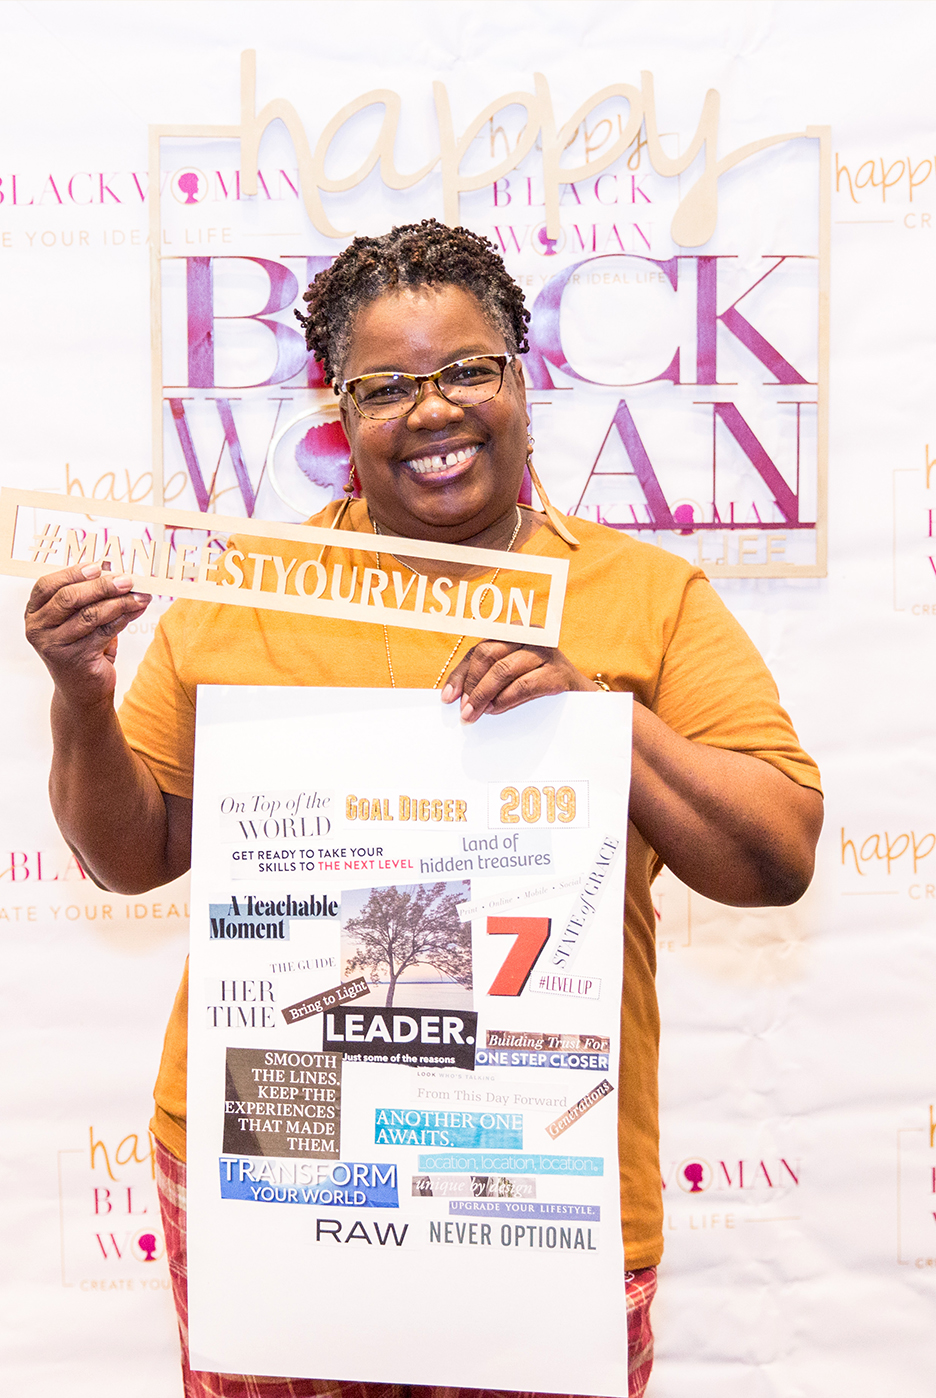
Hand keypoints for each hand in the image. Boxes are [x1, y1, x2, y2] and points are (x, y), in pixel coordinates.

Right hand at [25, 562, 150, 707]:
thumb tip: (112, 570)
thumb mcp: (78, 619)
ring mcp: (55, 646)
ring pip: (90, 615)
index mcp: (35, 613)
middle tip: (127, 580)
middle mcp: (38, 629)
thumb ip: (89, 597)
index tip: (99, 567)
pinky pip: (105, 632)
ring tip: (140, 595)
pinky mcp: (76, 659)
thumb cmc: (80, 648)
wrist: (82, 691)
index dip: (73, 573)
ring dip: (120, 602)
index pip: (47, 585)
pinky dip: (124, 618)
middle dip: (102, 586)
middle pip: (69, 598)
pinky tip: (137, 610)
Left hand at [440, 641, 597, 722]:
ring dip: (484, 695)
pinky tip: (496, 710)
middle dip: (471, 686)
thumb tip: (456, 697)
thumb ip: (488, 678)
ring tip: (475, 714)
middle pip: (488, 655)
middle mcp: (530, 635)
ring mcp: (546, 652)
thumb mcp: (512, 675)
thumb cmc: (540, 683)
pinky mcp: (559, 673)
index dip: (460, 674)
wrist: (581, 696)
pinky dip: (506, 700)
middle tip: (464, 711)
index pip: (479, 650)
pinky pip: (524, 685)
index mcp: (514, 631)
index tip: (447, 698)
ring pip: (503, 670)